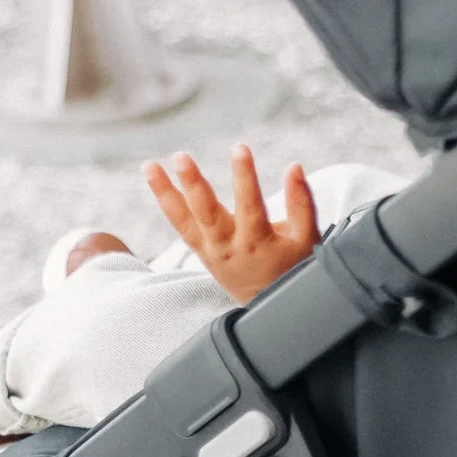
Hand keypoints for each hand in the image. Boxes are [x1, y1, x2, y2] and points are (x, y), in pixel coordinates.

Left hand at [144, 145, 319, 302]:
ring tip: (150, 165)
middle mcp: (231, 248)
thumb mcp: (306, 239)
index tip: (240, 149)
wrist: (273, 308)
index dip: (245, 177)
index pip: (250, 205)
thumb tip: (295, 167)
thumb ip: (301, 203)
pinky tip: (154, 176)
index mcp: (259, 243)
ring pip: (186, 221)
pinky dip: (167, 201)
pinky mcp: (201, 252)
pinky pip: (181, 226)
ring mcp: (212, 252)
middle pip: (208, 214)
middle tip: (181, 158)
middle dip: (194, 184)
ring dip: (166, 192)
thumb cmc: (291, 269)